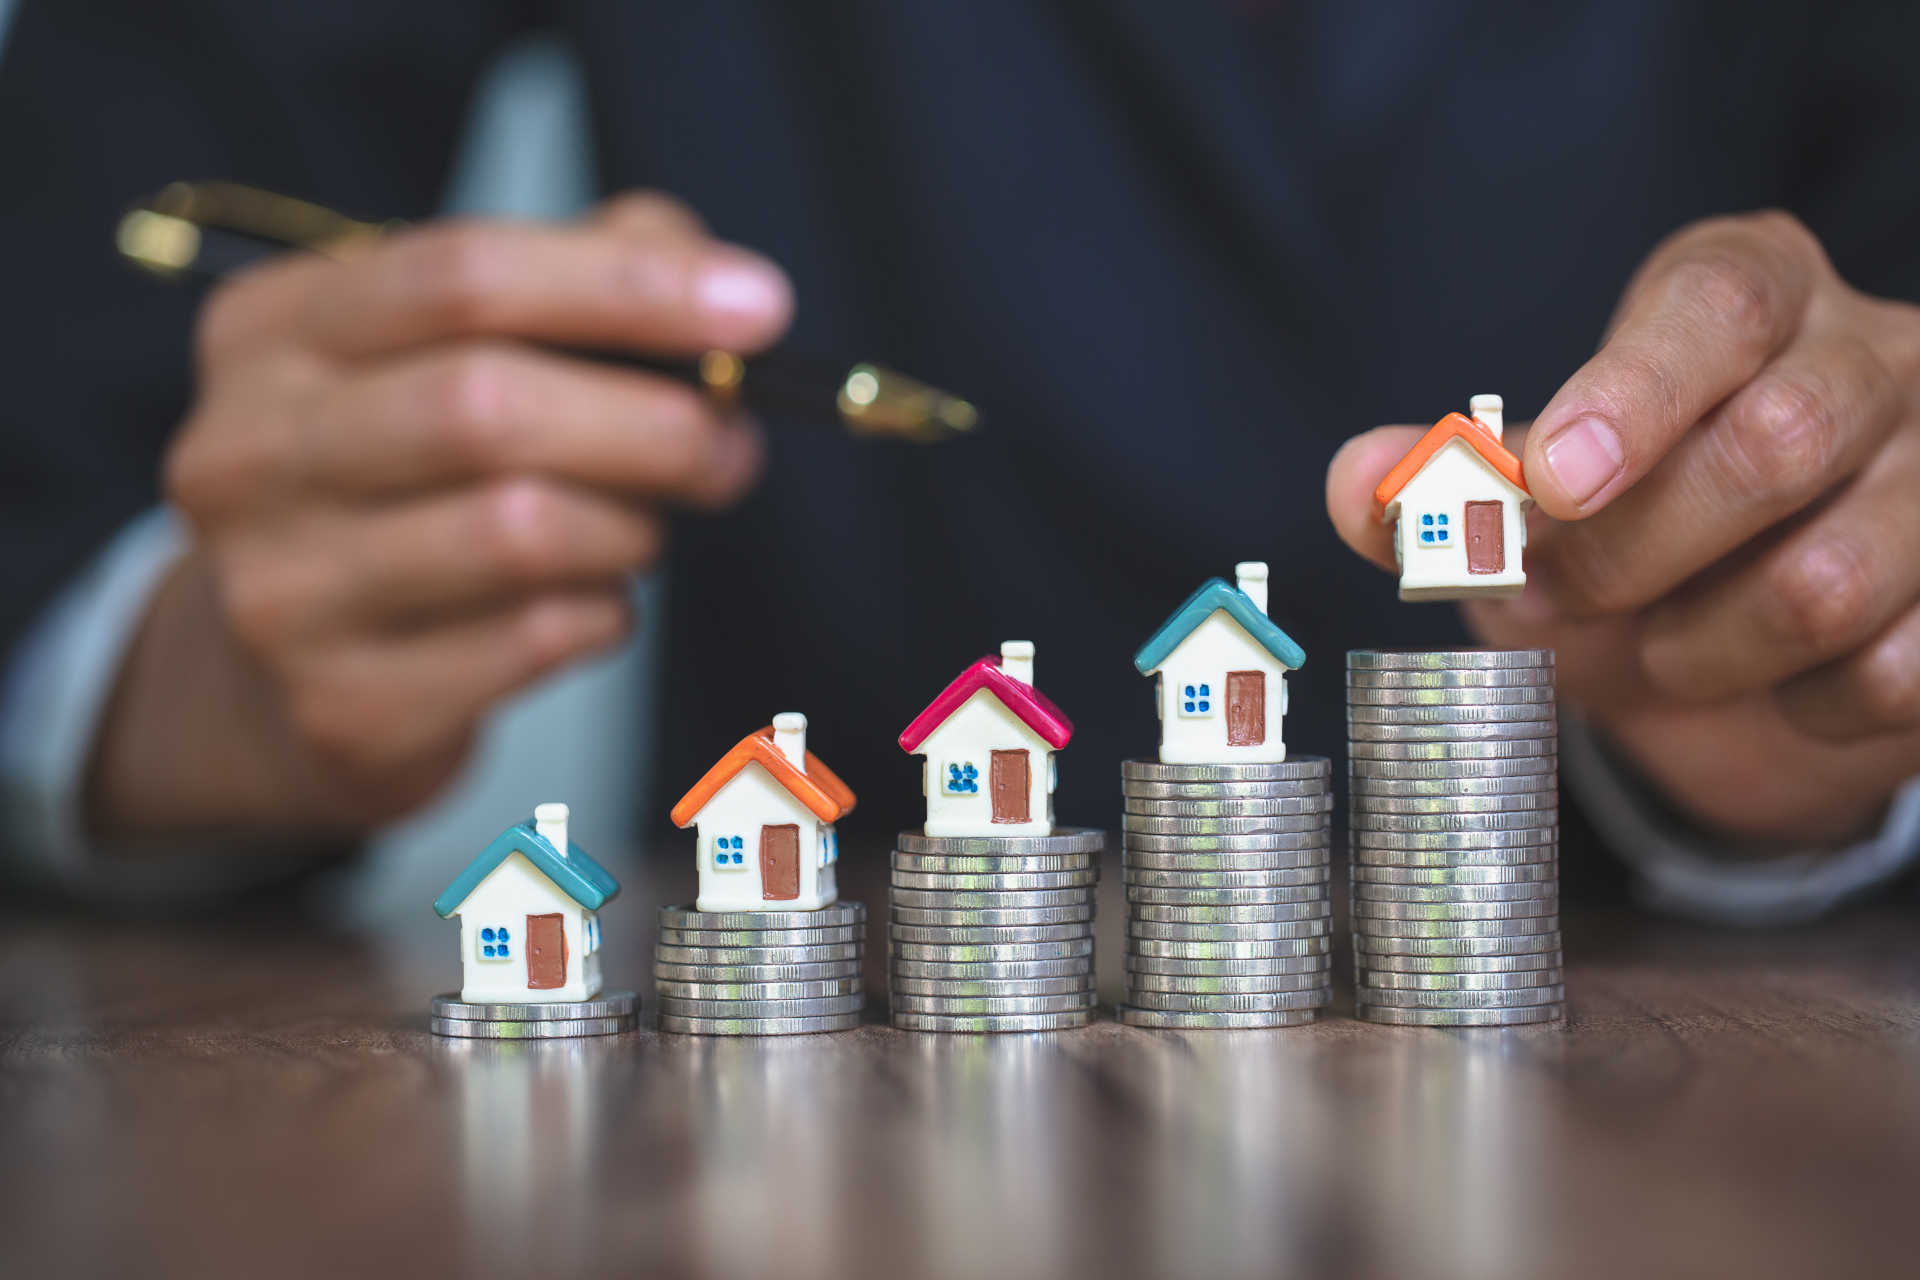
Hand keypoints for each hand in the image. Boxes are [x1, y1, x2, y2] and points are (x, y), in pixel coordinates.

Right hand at [91, 193, 791, 836]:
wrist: (290, 679)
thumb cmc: (412, 483)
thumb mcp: (464, 351)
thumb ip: (590, 278)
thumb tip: (722, 287)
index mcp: (273, 331)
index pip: (462, 276)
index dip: (627, 287)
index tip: (759, 308)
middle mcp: (245, 453)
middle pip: (484, 406)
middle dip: (653, 425)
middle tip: (731, 448)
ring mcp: (280, 589)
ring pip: (519, 531)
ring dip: (630, 527)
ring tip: (643, 528)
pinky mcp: (343, 705)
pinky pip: (536, 639)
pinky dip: (603, 614)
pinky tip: (591, 602)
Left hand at [1328, 211, 1919, 845]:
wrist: (1750, 649)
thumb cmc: (1630, 539)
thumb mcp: (1527, 512)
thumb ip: (1443, 490)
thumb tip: (1362, 482)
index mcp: (1753, 294)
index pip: (1716, 305)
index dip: (1633, 390)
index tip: (1554, 480)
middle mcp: (1876, 357)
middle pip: (1772, 443)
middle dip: (1632, 552)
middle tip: (1564, 593)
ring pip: (1827, 581)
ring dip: (1701, 652)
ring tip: (1665, 649)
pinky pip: (1891, 674)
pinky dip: (1802, 708)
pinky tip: (1779, 685)